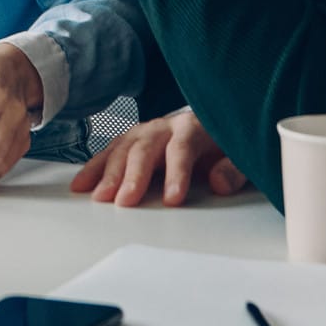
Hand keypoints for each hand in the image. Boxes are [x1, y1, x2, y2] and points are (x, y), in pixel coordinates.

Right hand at [70, 109, 247, 206]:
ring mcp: (146, 131)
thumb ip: (234, 169)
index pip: (181, 149)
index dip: (176, 174)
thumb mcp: (243, 157)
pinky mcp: (133, 140)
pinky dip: (95, 167)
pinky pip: (111, 151)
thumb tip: (219, 183)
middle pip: (145, 149)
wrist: (218, 123)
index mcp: (193, 127)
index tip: (172, 199)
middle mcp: (165, 126)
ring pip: (123, 148)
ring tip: (98, 196)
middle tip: (124, 201)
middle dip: (133, 176)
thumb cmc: (226, 145)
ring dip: (108, 173)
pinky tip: (83, 183)